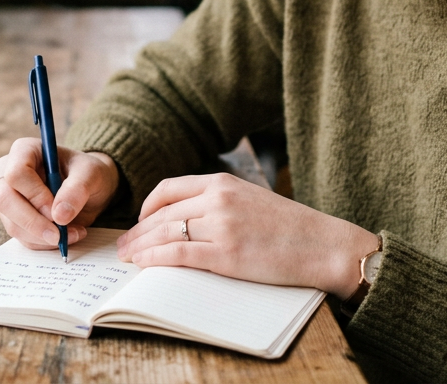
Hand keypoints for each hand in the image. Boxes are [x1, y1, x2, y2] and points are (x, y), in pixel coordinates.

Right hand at [0, 138, 120, 249]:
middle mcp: (9, 172)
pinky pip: (21, 237)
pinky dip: (44, 243)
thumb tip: (59, 215)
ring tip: (73, 233)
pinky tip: (66, 237)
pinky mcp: (14, 219)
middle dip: (33, 222)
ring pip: (11, 223)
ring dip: (42, 236)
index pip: (16, 173)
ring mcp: (9, 197)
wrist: (90, 188)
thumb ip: (77, 188)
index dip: (34, 195)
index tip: (56, 211)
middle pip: (4, 200)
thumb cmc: (87, 173)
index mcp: (24, 151)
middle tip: (58, 235)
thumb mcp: (91, 173)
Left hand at [115, 173, 378, 298]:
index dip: (147, 206)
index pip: (169, 188)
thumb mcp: (251, 199)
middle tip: (123, 244)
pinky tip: (144, 265)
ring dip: (140, 246)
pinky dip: (155, 260)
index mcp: (223, 182)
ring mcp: (221, 226)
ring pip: (165, 233)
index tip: (139, 221)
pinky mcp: (226, 254)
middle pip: (162, 213)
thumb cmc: (290, 227)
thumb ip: (220, 202)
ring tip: (127, 258)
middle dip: (137, 231)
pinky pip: (178, 255)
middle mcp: (218, 198)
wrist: (323, 244)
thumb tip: (186, 218)